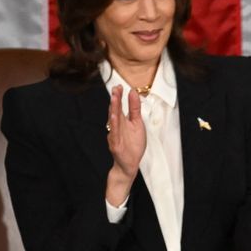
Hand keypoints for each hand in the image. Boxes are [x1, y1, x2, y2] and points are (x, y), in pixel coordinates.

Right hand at [105, 85, 145, 203]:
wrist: (130, 164)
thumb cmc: (133, 144)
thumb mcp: (137, 123)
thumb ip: (135, 108)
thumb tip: (133, 92)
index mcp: (122, 120)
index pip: (119, 105)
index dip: (119, 96)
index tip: (119, 86)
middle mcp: (116, 126)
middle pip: (115, 111)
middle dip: (115, 99)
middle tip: (116, 88)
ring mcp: (115, 135)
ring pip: (113, 121)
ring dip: (113, 110)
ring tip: (114, 99)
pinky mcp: (115, 145)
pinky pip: (114, 135)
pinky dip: (114, 127)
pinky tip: (114, 119)